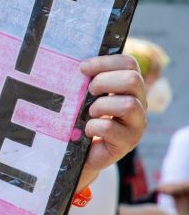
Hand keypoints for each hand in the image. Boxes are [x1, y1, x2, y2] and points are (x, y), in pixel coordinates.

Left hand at [76, 55, 145, 189]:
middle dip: (104, 82)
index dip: (105, 61)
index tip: (82, 68)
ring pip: (128, 104)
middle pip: (133, 79)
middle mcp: (138, 103)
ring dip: (101, 105)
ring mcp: (136, 123)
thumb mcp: (83, 96)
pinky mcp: (127, 142)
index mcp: (129, 87)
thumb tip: (75, 65)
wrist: (79, 153)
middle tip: (89, 91)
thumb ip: (85, 81)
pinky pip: (110, 128)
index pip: (128, 63)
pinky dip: (93, 126)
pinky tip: (86, 130)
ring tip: (89, 113)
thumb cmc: (80, 120)